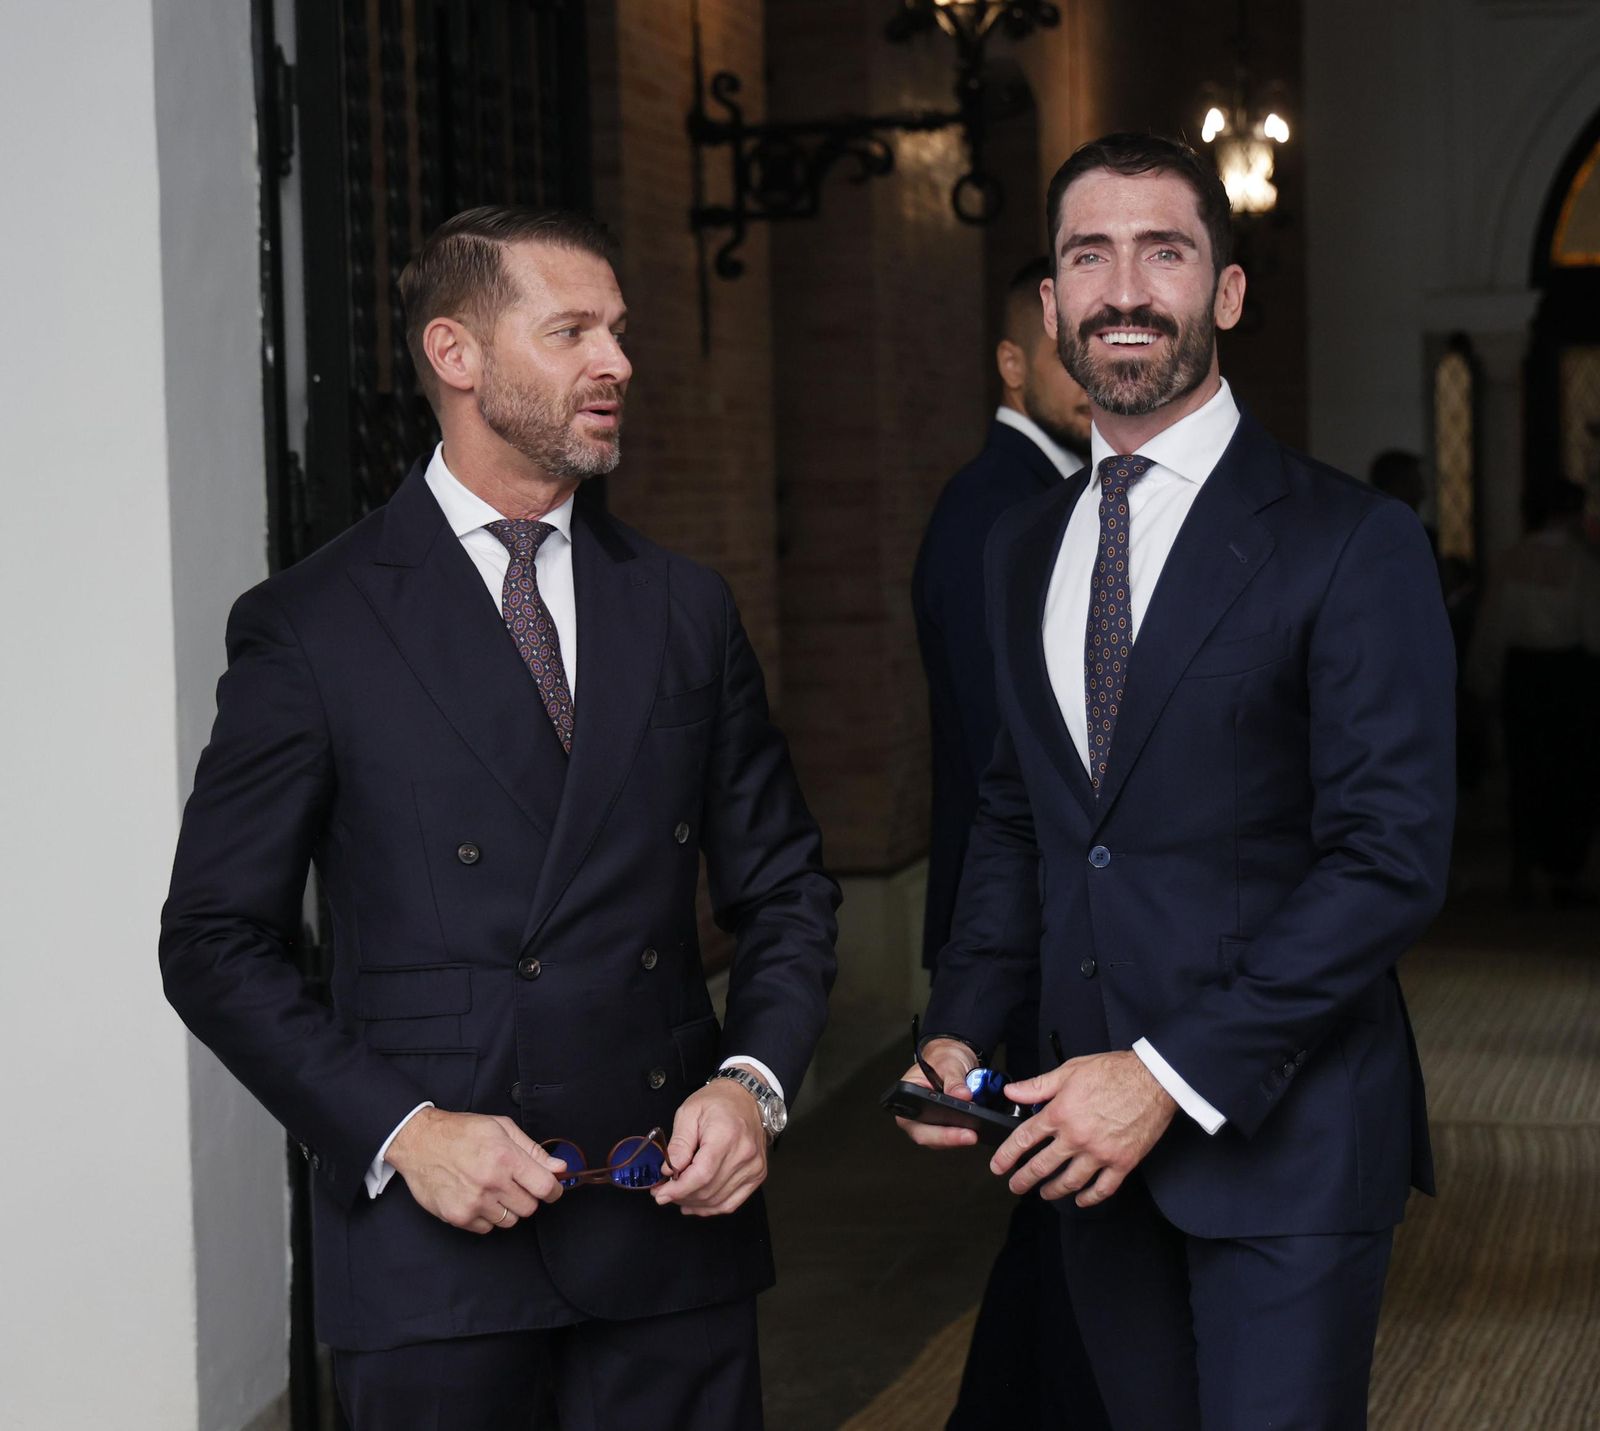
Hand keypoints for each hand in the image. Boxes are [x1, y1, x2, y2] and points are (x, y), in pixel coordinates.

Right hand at [385, 1107, 566, 1232]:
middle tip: (514, 1183)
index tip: (552, 1189)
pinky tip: (477, 1197)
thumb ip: (533, 1150)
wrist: (419, 1142)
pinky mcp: (458, 1217)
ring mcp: (474, 1203)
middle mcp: (491, 1182)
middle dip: (527, 1196)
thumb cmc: (461, 1132)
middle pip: (529, 1207)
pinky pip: (487, 1228)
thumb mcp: (501, 1128)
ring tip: (492, 1189)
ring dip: (507, 1208)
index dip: (554, 1189)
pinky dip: (486, 1217)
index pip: (545, 1187)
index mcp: (505, 1158)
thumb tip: (559, 1168)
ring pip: (510, 1221)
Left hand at [651, 1075, 768, 1216]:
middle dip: (681, 1196)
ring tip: (677, 1196)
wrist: (746, 1097)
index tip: (660, 1193)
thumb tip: (668, 1170)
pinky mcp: (757, 1175)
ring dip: (693, 1203)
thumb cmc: (717, 1102)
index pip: (702, 1174)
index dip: (679, 1189)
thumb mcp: (689, 1113)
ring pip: (718, 1200)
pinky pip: (731, 1203)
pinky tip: (695, 1203)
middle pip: (708, 1190)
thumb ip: (679, 1143)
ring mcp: (754, 1167)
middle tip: (662, 1192)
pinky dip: (711, 1207)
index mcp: (727, 1135)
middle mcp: (744, 1154)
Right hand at [893, 1037, 981, 1148]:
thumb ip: (955, 1080)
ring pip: (939, 1141)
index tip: (959, 1131)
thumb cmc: (942, 1059)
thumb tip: (963, 1097)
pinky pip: (948, 1136)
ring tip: (976, 1132)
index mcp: (906, 1097)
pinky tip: (974, 1130)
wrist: (950, 1058)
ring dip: (957, 1139)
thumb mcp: (949, 1064)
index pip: (918, 1122)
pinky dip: (961, 1135)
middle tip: (971, 1136)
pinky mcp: (940, 1125)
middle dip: (950, 1138)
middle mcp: (913, 1114)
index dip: (938, 1132)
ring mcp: (926, 1122)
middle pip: (927, 1137)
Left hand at [991, 1051, 1176, 1206]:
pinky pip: (1102, 1189)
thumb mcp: (1070, 1071)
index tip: (998, 1167)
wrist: (1153, 1080)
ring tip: (1045, 1193)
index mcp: (1060, 1113)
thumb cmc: (1113, 1072)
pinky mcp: (1122, 1163)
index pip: (1024, 1139)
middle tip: (1015, 1186)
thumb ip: (1039, 1086)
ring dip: (1053, 1191)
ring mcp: (1100, 1153)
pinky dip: (1089, 1198)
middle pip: (1042, 1166)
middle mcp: (1076, 1137)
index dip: (1007, 1156)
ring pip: (1070, 1182)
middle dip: (1024, 1179)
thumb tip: (1012, 1093)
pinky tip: (1080, 1199)